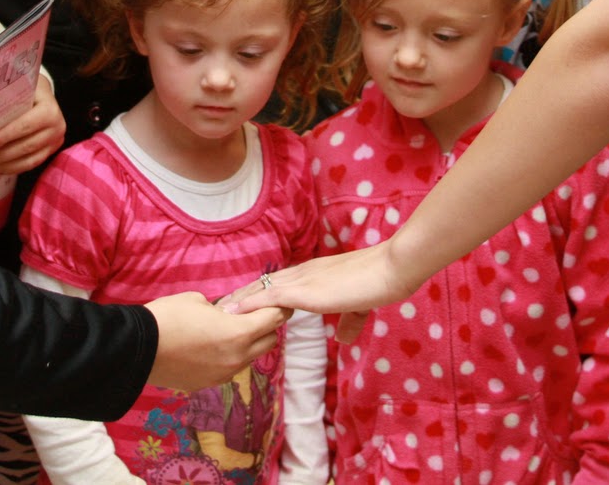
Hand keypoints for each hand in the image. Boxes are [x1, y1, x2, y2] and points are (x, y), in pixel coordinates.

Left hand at [0, 74, 65, 175]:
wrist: (44, 94)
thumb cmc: (28, 91)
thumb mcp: (19, 91)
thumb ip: (6, 106)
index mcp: (49, 110)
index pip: (25, 126)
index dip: (6, 136)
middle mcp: (57, 127)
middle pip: (27, 145)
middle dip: (3, 155)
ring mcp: (56, 141)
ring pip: (30, 159)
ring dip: (7, 165)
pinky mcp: (52, 150)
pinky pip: (33, 163)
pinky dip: (14, 168)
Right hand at [144, 291, 289, 391]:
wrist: (137, 349)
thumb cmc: (167, 317)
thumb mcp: (198, 300)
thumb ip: (222, 308)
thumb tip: (226, 314)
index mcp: (239, 333)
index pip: (274, 319)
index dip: (279, 307)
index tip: (279, 301)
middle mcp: (237, 358)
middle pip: (269, 341)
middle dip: (266, 326)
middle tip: (256, 313)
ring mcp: (223, 375)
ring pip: (250, 358)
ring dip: (248, 344)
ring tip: (231, 330)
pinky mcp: (208, 384)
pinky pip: (229, 369)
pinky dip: (229, 357)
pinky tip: (212, 346)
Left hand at [218, 243, 415, 341]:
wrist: (390, 268)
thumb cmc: (378, 282)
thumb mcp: (359, 305)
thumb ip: (349, 321)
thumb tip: (342, 339)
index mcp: (314, 275)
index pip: (279, 283)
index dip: (259, 294)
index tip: (242, 303)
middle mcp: (303, 273)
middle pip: (264, 283)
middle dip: (242, 296)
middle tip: (219, 307)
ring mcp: (303, 280)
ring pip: (262, 289)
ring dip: (239, 300)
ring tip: (217, 310)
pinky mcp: (307, 290)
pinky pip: (271, 296)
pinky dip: (251, 304)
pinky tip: (234, 311)